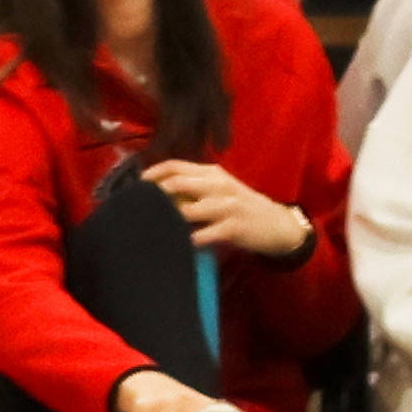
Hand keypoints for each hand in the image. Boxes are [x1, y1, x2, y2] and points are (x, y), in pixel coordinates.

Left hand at [143, 157, 307, 259]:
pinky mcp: (233, 227)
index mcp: (212, 173)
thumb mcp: (218, 190)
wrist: (276, 224)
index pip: (175, 166)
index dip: (152, 175)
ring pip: (187, 209)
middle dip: (154, 197)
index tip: (136, 188)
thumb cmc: (239, 207)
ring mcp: (227, 206)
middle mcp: (218, 185)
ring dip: (168, 220)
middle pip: (177, 184)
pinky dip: (188, 240)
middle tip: (139, 210)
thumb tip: (156, 192)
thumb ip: (191, 188)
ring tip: (156, 229)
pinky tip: (180, 245)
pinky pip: (203, 234)